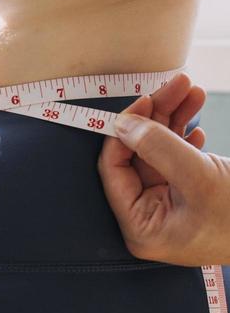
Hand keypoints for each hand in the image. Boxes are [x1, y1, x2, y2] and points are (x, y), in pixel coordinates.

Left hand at [97, 72, 229, 265]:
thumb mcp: (198, 178)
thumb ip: (157, 148)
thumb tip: (124, 124)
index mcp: (141, 226)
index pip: (114, 170)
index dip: (124, 131)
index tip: (143, 102)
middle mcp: (150, 216)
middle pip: (137, 154)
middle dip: (156, 115)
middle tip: (175, 86)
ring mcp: (170, 204)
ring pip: (158, 150)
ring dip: (174, 117)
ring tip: (190, 90)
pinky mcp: (188, 193)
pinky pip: (177, 157)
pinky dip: (185, 134)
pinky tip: (195, 120)